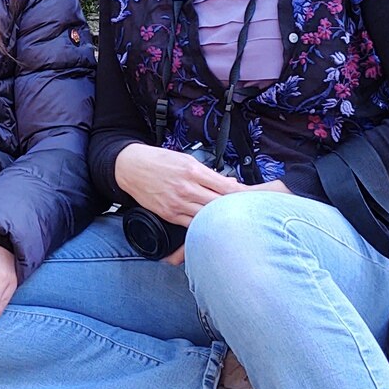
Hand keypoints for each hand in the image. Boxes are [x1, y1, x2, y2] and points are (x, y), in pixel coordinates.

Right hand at [112, 143, 244, 227]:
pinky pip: (192, 225)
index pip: (226, 187)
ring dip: (223, 221)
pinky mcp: (169, 215)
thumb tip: (229, 183)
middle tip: (253, 214)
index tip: (258, 199)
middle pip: (220, 204)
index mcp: (193, 171)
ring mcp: (178, 204)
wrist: (130, 167)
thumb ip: (208, 173)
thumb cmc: (159, 160)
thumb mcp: (186, 159)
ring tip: (237, 225)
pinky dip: (204, 228)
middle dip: (238, 209)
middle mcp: (187, 188)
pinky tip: (214, 229)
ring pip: (207, 217)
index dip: (244, 195)